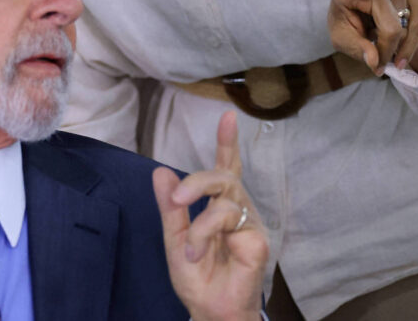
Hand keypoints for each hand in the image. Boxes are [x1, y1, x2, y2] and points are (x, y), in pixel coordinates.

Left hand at [152, 111, 267, 320]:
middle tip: (177, 200)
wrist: (208, 310)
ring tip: (189, 249)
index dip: (227, 142)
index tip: (229, 116)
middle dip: (197, 181)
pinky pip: (228, 220)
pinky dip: (204, 233)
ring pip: (225, 196)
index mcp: (219, 205)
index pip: (225, 167)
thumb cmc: (197, 277)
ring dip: (198, 221)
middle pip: (223, 175)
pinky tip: (198, 253)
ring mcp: (249, 223)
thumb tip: (160, 171)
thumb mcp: (174, 238)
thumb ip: (170, 207)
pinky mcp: (257, 238)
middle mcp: (237, 208)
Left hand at [327, 0, 417, 75]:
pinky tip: (397, 45)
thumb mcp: (341, 39)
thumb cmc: (345, 22)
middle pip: (391, 27)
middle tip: (379, 67)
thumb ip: (356, 49)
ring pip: (408, 28)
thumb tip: (376, 62)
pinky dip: (410, 41)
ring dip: (400, 49)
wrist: (356, 13)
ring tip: (388, 58)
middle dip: (387, 51)